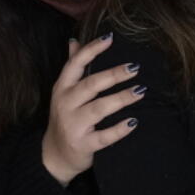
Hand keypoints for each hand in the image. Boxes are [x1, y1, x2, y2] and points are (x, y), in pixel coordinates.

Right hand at [41, 34, 144, 186]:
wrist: (54, 156)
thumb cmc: (66, 117)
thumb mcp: (63, 92)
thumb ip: (72, 67)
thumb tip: (74, 41)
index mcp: (62, 88)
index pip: (75, 64)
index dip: (91, 50)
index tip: (110, 38)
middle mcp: (65, 104)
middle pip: (90, 85)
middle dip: (113, 75)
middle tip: (135, 67)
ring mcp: (73, 125)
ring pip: (98, 108)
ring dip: (121, 99)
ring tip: (140, 91)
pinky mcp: (83, 144)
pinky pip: (104, 137)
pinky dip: (119, 130)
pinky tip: (134, 122)